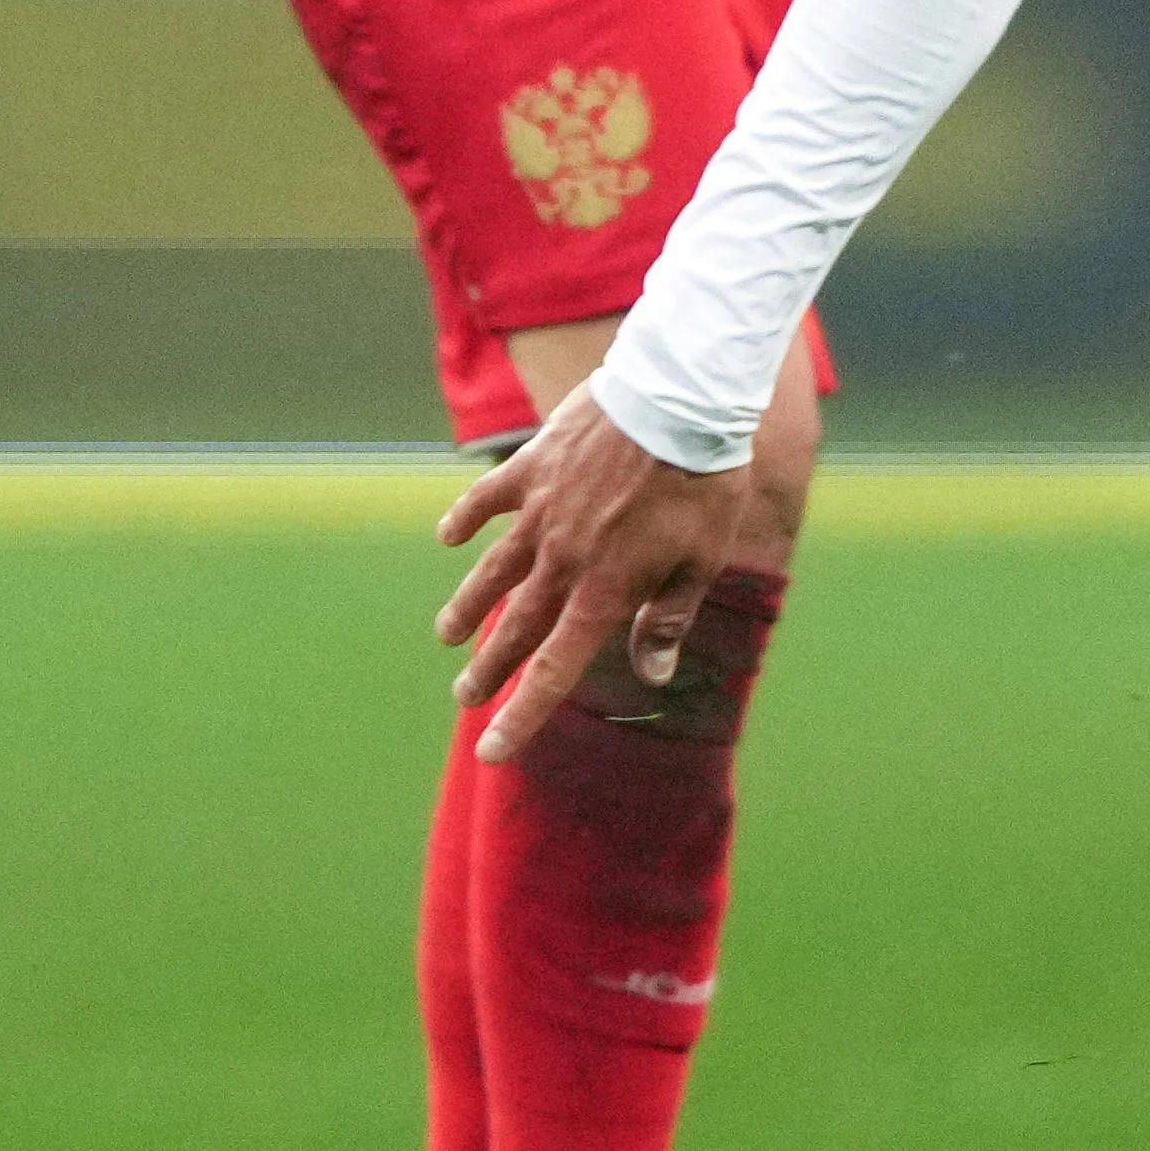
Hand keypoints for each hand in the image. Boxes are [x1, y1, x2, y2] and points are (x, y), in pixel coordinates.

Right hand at [431, 392, 751, 760]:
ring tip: (447, 634)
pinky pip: (490, 499)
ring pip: (493, 570)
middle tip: (464, 697)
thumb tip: (652, 675)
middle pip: (516, 627)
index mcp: (605, 590)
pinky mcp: (535, 467)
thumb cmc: (702, 484)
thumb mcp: (701, 560)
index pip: (554, 669)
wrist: (679, 401)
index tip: (490, 749)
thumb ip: (668, 619)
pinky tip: (447, 537)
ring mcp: (542, 511)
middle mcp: (564, 559)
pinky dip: (467, 519)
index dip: (521, 714)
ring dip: (468, 605)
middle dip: (488, 669)